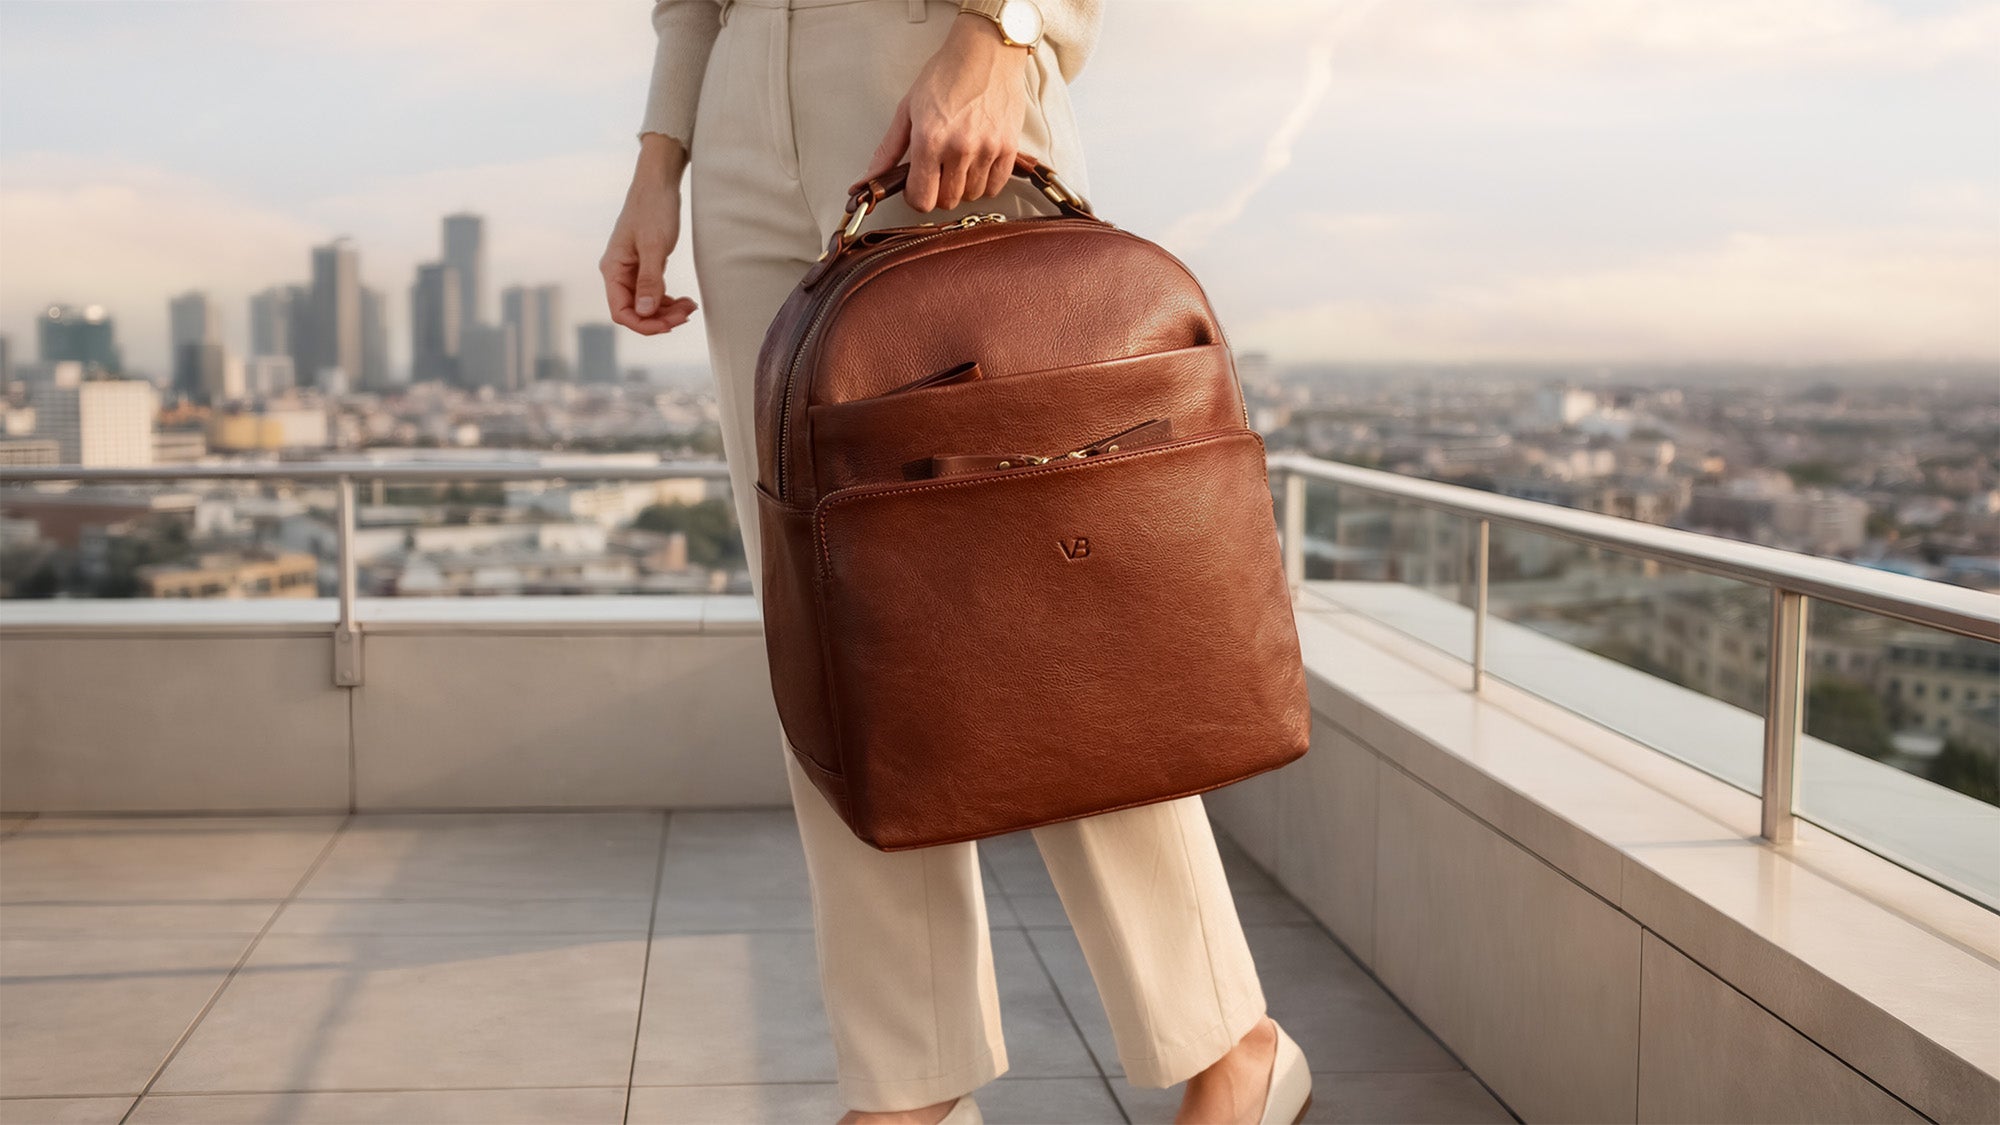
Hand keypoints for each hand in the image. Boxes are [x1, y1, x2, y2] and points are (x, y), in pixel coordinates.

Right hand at [601, 133, 697, 335]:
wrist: (658, 183)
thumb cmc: (653, 209)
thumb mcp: (654, 246)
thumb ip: (649, 280)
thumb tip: (644, 312)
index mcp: (613, 269)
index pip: (621, 311)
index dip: (644, 324)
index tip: (670, 325)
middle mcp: (618, 272)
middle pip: (635, 311)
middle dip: (661, 318)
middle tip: (688, 315)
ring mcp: (631, 270)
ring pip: (646, 304)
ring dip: (667, 311)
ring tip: (691, 307)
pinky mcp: (645, 265)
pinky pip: (654, 292)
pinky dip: (669, 300)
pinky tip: (686, 301)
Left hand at [862, 12, 1029, 211]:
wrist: (986, 51)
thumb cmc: (947, 74)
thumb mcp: (907, 108)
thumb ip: (888, 149)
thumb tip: (868, 179)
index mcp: (929, 140)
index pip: (921, 199)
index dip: (916, 197)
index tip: (917, 186)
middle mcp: (959, 148)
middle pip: (947, 201)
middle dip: (939, 191)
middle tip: (938, 170)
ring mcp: (986, 149)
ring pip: (971, 196)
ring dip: (963, 186)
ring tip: (959, 162)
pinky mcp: (1009, 147)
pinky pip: (995, 186)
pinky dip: (985, 182)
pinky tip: (977, 164)